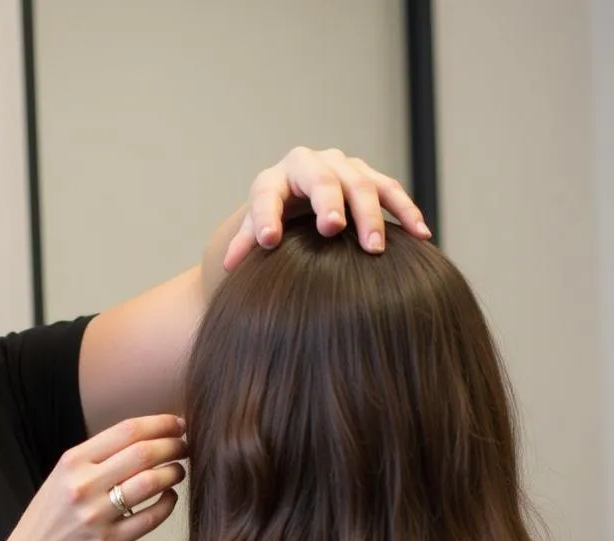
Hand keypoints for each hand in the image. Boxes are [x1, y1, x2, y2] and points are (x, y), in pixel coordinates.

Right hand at [0, 414, 187, 540]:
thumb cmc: (51, 516)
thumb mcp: (63, 476)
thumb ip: (98, 457)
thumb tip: (147, 437)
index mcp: (72, 461)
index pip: (126, 430)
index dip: (160, 423)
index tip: (178, 424)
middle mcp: (83, 485)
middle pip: (143, 453)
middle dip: (173, 445)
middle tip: (185, 447)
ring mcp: (96, 515)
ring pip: (151, 483)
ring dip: (174, 473)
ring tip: (179, 471)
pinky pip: (151, 518)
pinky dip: (168, 504)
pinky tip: (169, 498)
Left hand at [222, 147, 431, 270]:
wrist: (297, 200)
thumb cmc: (273, 220)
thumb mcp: (255, 230)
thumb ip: (244, 244)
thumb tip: (229, 266)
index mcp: (275, 179)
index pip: (267, 193)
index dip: (266, 216)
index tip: (268, 241)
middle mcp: (310, 164)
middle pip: (323, 179)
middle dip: (328, 203)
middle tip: (332, 230)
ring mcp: (344, 167)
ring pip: (362, 183)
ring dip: (371, 215)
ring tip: (374, 248)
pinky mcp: (370, 177)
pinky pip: (391, 191)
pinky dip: (406, 211)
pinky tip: (421, 235)